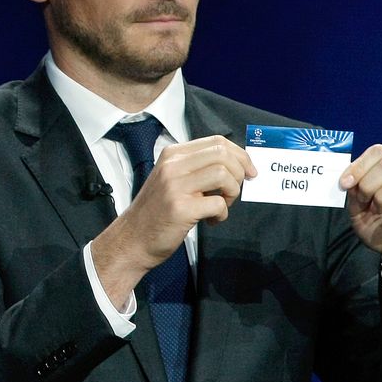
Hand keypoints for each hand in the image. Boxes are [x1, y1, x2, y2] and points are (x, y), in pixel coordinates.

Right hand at [92, 135, 255, 307]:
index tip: (249, 170)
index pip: (216, 141)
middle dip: (240, 172)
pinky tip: (211, 220)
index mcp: (172, 154)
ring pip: (223, 174)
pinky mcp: (181, 209)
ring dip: (232, 192)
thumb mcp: (172, 179)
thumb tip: (237, 164)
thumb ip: (197, 168)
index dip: (240, 154)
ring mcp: (175, 186)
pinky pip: (218, 203)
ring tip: (222, 205)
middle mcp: (173, 166)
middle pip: (222, 154)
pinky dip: (223, 213)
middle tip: (235, 191)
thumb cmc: (157, 211)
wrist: (132, 239)